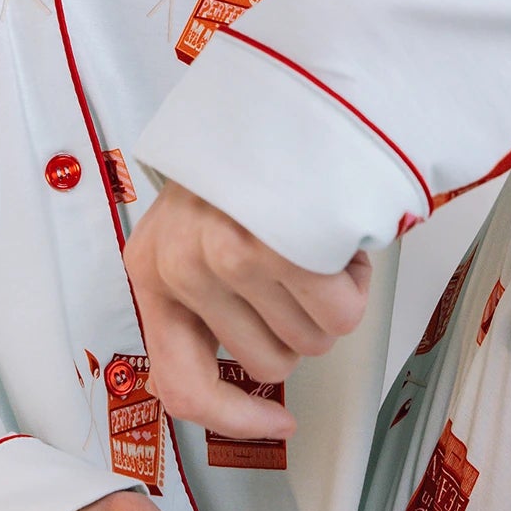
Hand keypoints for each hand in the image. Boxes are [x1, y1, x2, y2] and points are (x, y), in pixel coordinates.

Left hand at [123, 181, 372, 438]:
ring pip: (312, 342)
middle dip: (303, 325)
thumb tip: (250, 378)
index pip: (182, 388)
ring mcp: (226, 258)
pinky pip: (342, 313)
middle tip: (308, 271)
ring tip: (319, 240)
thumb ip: (208, 303)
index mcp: (152, 272)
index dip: (237, 418)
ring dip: (333, 298)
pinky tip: (340, 234)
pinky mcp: (278, 248)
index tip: (276, 422)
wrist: (291, 89)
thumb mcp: (198, 231)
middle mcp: (180, 268)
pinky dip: (357, 279)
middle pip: (270, 365)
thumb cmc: (250, 160)